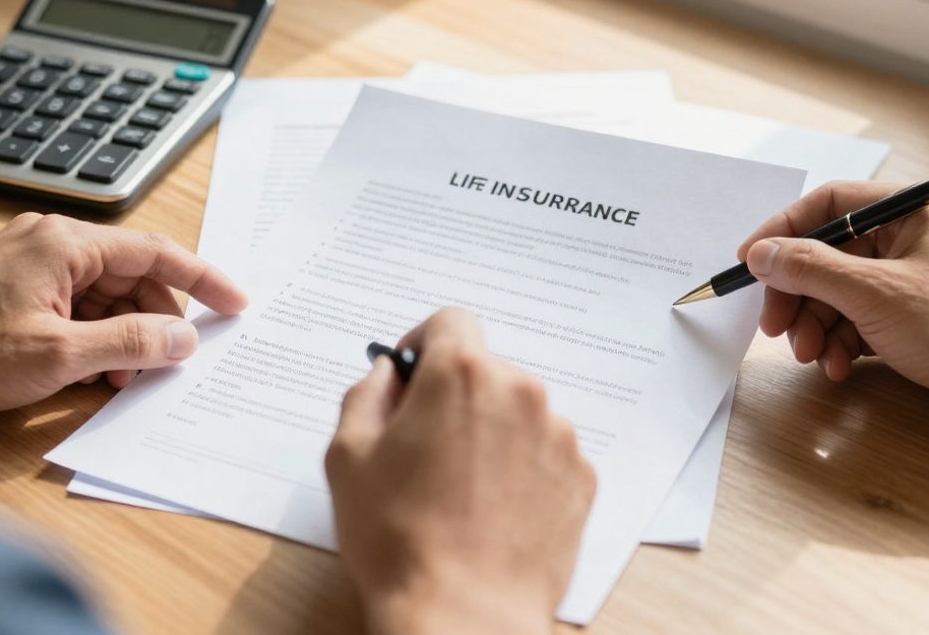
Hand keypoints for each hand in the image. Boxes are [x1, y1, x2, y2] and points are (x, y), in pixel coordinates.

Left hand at [0, 213, 246, 414]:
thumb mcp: (60, 355)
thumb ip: (131, 342)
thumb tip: (184, 338)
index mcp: (66, 242)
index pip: (156, 252)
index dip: (203, 280)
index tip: (236, 305)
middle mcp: (51, 242)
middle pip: (133, 276)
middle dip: (157, 321)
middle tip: (170, 364)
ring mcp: (31, 264)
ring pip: (105, 295)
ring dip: (124, 335)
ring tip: (124, 378)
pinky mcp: (15, 289)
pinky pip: (76, 307)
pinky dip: (94, 338)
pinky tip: (94, 374)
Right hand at [325, 308, 595, 634]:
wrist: (464, 614)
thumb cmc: (399, 540)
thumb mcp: (348, 456)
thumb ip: (365, 395)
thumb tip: (386, 376)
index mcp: (460, 375)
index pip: (450, 322)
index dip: (423, 344)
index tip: (410, 378)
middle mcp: (520, 391)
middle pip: (484, 370)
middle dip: (453, 398)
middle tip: (424, 450)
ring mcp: (558, 436)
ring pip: (516, 413)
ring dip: (491, 434)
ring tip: (459, 491)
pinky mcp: (581, 479)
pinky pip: (545, 454)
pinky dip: (521, 471)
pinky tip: (492, 512)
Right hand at [739, 180, 928, 456]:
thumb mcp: (874, 292)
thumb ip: (810, 268)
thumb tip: (761, 254)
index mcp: (912, 211)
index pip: (829, 204)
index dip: (783, 231)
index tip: (750, 262)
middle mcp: (911, 240)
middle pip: (827, 255)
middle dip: (797, 293)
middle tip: (773, 324)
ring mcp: (911, 283)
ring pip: (837, 294)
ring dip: (815, 326)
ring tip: (810, 354)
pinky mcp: (912, 322)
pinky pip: (856, 323)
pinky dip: (839, 345)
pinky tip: (837, 367)